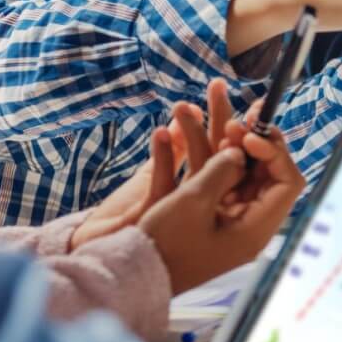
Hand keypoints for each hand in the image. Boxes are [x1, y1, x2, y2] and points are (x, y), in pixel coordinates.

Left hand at [69, 79, 235, 250]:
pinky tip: (159, 132)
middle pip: (224, 161)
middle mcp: (205, 209)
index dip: (238, 133)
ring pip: (199, 171)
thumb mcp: (157, 174)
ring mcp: (186, 218)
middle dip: (224, 122)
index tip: (241, 107)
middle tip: (220, 88)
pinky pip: (165, 186)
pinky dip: (163, 157)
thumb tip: (195, 110)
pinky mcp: (160, 220)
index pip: (232, 158)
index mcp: (208, 196)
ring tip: (183, 106)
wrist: (100, 253)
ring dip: (192, 134)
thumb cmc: (130, 218)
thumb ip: (178, 146)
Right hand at [140, 96, 304, 293]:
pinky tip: (196, 136)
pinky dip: (214, 159)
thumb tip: (240, 152)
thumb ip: (222, 170)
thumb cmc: (164, 244)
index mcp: (255, 229)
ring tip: (220, 119)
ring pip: (242, 173)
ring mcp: (230, 220)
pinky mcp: (211, 216)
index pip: (287, 183)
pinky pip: (221, 181)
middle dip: (254, 142)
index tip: (250, 135)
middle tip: (238, 120)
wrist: (132, 275)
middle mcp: (249, 224)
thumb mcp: (193, 201)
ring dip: (231, 144)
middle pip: (267, 174)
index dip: (275, 153)